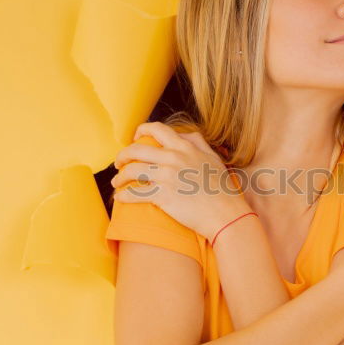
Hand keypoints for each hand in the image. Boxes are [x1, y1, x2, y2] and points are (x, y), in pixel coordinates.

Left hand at [111, 121, 251, 239]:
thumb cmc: (222, 189)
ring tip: (116, 183)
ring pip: (131, 171)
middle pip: (136, 150)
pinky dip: (123, 196)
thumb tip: (185, 135)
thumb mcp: (213, 159)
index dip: (141, 131)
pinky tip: (120, 198)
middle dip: (122, 156)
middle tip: (118, 163)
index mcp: (185, 147)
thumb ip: (198, 143)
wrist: (226, 214)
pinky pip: (134, 194)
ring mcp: (167, 177)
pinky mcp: (163, 196)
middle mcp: (173, 158)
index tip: (135, 138)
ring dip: (120, 177)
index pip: (157, 129)